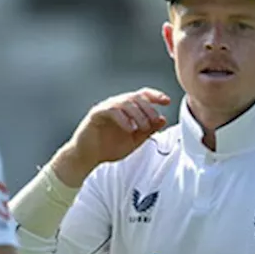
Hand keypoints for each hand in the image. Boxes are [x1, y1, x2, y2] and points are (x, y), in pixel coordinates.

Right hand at [52, 88, 170, 186]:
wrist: (87, 158)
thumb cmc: (108, 148)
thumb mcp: (134, 141)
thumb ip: (148, 131)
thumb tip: (163, 119)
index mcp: (126, 109)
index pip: (143, 95)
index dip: (155, 96)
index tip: (166, 101)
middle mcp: (116, 105)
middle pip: (136, 97)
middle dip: (148, 108)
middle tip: (154, 121)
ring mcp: (105, 108)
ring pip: (125, 102)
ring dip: (138, 114)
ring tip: (143, 127)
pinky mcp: (96, 114)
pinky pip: (111, 110)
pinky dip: (123, 119)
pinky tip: (129, 129)